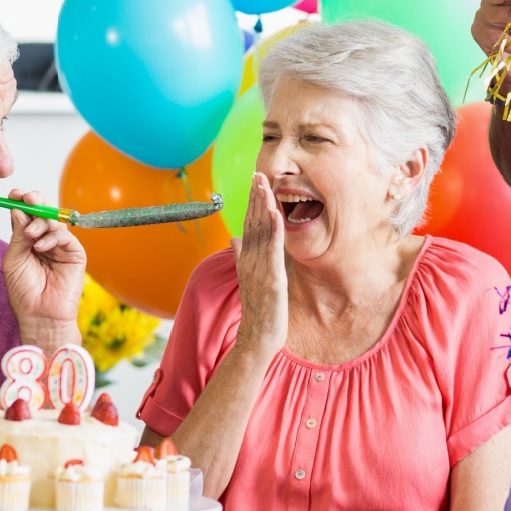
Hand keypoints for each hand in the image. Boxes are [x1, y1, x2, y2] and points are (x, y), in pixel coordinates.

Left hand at [1, 189, 85, 350]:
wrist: (40, 316)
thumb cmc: (24, 292)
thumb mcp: (14, 260)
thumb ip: (18, 235)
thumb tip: (18, 209)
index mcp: (29, 240)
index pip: (27, 214)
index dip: (21, 201)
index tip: (13, 194)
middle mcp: (46, 240)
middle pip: (44, 212)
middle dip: (35, 201)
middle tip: (27, 198)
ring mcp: (62, 246)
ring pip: (54, 221)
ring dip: (41, 222)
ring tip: (31, 235)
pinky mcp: (76, 254)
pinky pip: (66, 236)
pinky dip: (52, 237)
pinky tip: (41, 247)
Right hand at [230, 173, 286, 358]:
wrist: (257, 338)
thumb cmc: (257, 310)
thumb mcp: (249, 278)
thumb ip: (241, 256)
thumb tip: (234, 238)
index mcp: (248, 259)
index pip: (249, 224)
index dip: (251, 202)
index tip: (254, 181)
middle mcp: (251, 260)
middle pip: (253, 222)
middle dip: (255, 197)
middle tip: (257, 173)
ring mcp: (260, 268)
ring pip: (261, 231)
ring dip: (263, 206)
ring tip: (264, 184)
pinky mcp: (272, 278)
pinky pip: (272, 249)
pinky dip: (274, 230)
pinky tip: (276, 212)